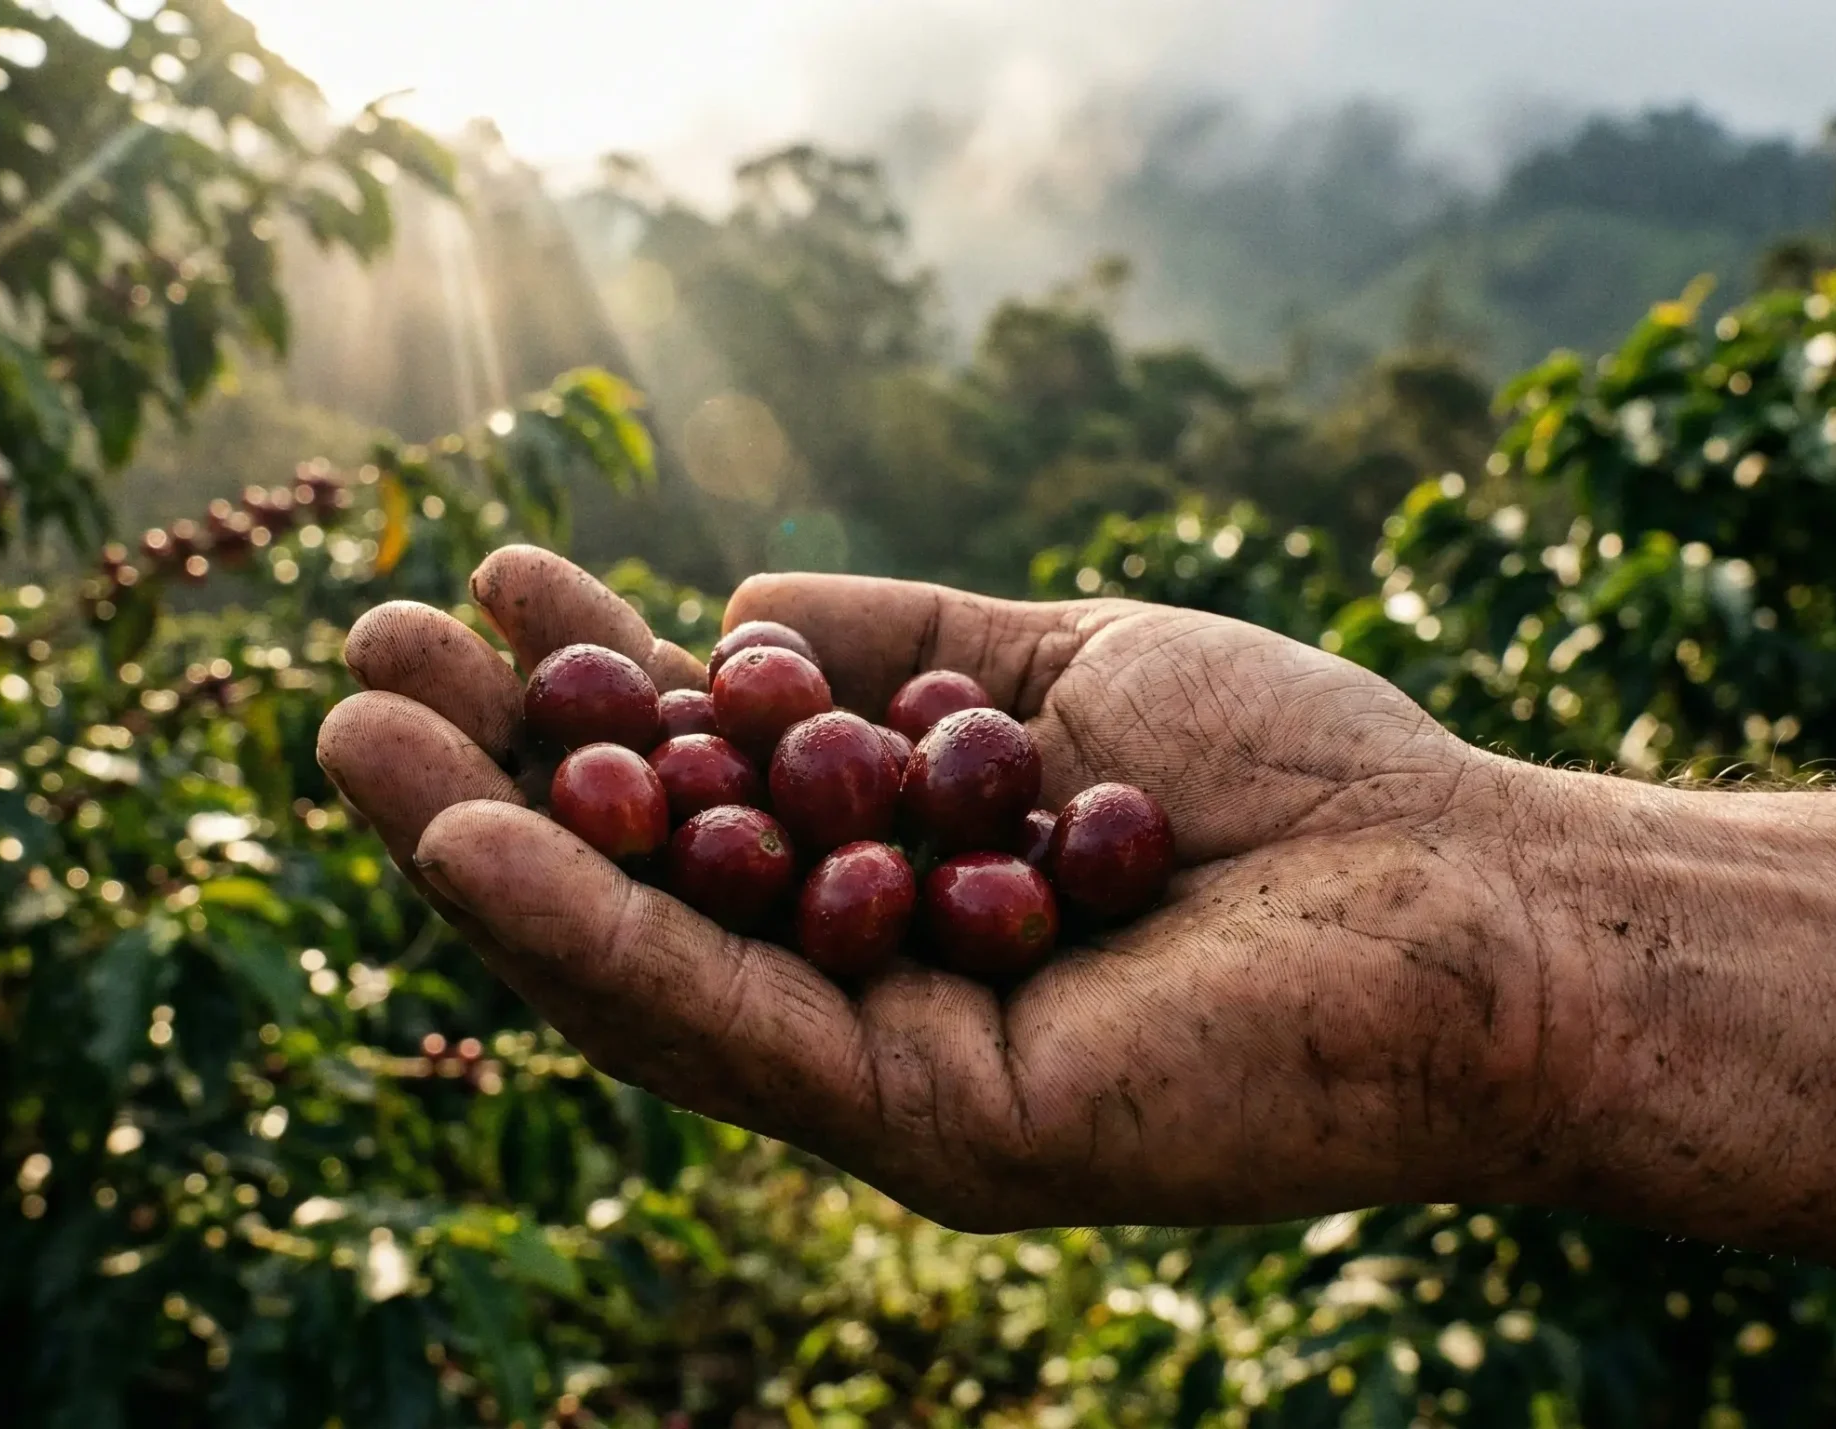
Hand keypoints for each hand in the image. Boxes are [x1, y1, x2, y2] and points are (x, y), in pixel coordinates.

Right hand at [318, 547, 1573, 1230]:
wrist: (1486, 897)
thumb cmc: (1301, 779)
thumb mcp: (1060, 670)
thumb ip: (899, 648)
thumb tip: (735, 612)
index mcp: (905, 899)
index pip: (705, 803)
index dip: (589, 697)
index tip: (495, 575)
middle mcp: (878, 1000)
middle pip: (645, 891)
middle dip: (496, 774)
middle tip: (357, 657)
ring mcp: (898, 1081)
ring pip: (652, 971)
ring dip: (490, 855)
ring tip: (350, 732)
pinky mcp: (937, 1134)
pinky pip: (734, 1031)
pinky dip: (596, 937)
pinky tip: (476, 846)